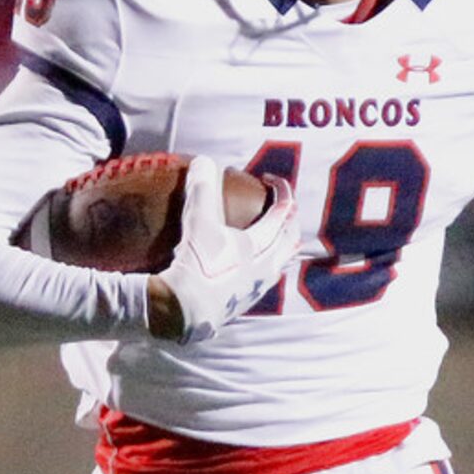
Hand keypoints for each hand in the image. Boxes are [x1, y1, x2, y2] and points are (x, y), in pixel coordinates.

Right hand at [151, 157, 299, 342]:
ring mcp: (255, 289)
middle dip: (289, 221)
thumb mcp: (198, 222)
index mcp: (261, 246)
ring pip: (279, 265)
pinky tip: (250, 269)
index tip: (271, 180)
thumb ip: (203, 190)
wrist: (183, 311)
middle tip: (281, 208)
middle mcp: (265, 268)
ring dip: (281, 248)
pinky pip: (263, 282)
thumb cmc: (197, 265)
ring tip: (274, 239)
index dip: (281, 192)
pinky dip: (263, 268)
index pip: (282, 213)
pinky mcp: (241, 304)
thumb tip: (205, 162)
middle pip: (289, 241)